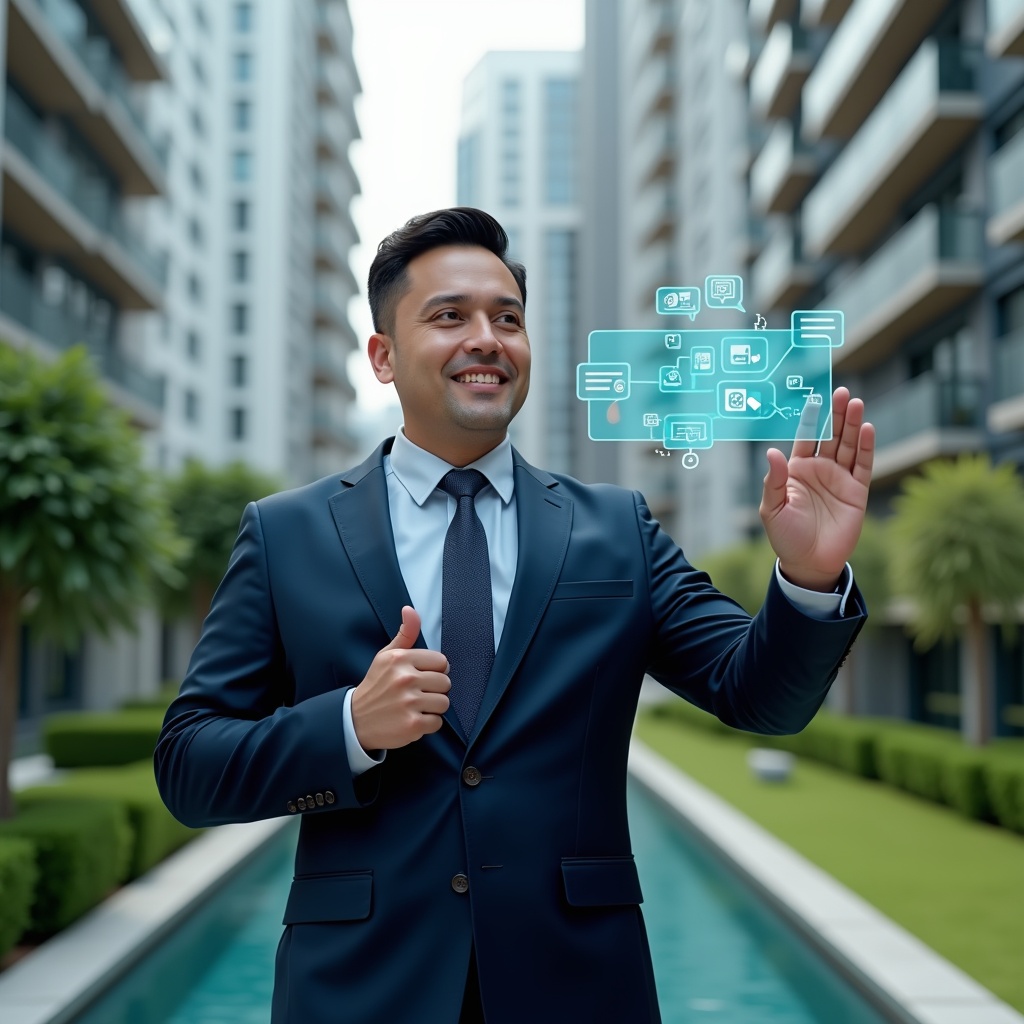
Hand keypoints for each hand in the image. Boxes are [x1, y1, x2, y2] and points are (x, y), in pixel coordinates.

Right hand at [350, 606, 450, 749]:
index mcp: (400, 659)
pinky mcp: (412, 724)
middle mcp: (405, 679)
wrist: (355, 720)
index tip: (422, 677)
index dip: (435, 671)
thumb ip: (405, 634)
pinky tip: (412, 719)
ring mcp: (409, 702)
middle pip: (445, 683)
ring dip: (432, 708)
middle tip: (417, 694)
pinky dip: (428, 724)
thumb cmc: (375, 686)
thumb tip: (410, 610)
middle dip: (434, 690)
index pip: (441, 662)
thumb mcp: (386, 656)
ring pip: (444, 703)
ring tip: (415, 707)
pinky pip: (437, 722)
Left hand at [760, 387, 873, 590]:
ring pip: (848, 446)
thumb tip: (771, 452)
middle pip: (830, 436)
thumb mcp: (772, 508)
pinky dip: (865, 447)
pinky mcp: (857, 491)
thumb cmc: (786, 536)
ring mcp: (839, 479)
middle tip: (843, 393)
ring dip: (853, 425)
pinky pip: (862, 465)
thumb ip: (773, 480)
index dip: (812, 420)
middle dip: (837, 415)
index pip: (806, 438)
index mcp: (797, 471)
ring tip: (856, 403)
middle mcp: (820, 470)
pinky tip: (867, 429)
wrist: (809, 562)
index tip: (816, 399)